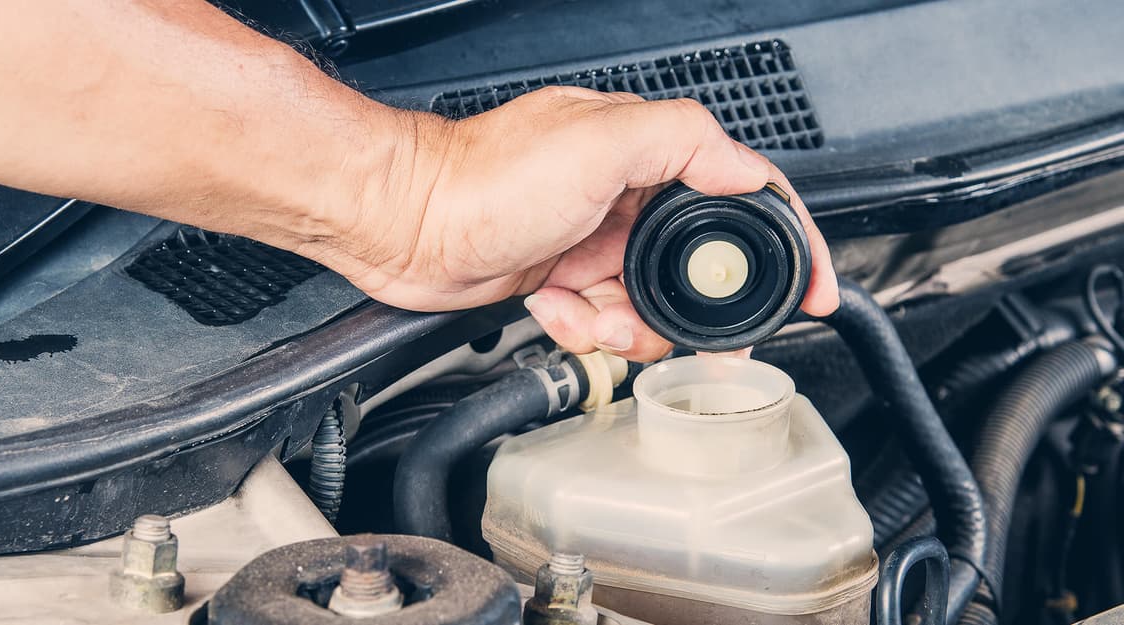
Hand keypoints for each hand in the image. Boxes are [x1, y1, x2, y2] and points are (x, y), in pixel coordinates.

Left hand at [295, 86, 837, 361]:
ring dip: (626, 324)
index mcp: (647, 156)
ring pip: (651, 306)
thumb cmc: (482, 178)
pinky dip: (585, 328)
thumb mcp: (597, 140)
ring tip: (587, 311)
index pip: (744, 194)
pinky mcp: (564, 279)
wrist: (405, 225)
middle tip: (665, 326)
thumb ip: (682, 142)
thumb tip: (749, 169)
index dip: (788, 243)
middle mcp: (626, 198)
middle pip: (699, 269)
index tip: (813, 288)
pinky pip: (604, 321)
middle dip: (685, 309)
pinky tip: (555, 308)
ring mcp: (595, 241)